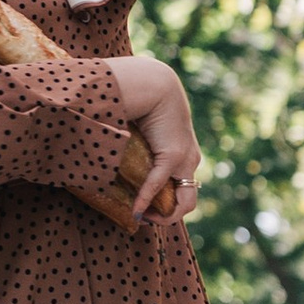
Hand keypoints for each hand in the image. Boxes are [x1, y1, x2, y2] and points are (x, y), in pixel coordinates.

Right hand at [106, 54, 201, 225]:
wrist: (153, 84)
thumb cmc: (145, 103)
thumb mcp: (144, 132)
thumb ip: (137, 148)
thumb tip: (113, 157)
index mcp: (186, 154)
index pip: (184, 189)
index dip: (167, 205)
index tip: (145, 209)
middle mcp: (190, 160)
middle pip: (189, 201)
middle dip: (168, 216)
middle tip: (147, 219)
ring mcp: (185, 159)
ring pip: (185, 202)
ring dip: (163, 216)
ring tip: (144, 218)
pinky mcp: (173, 155)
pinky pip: (158, 184)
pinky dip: (146, 200)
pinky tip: (136, 210)